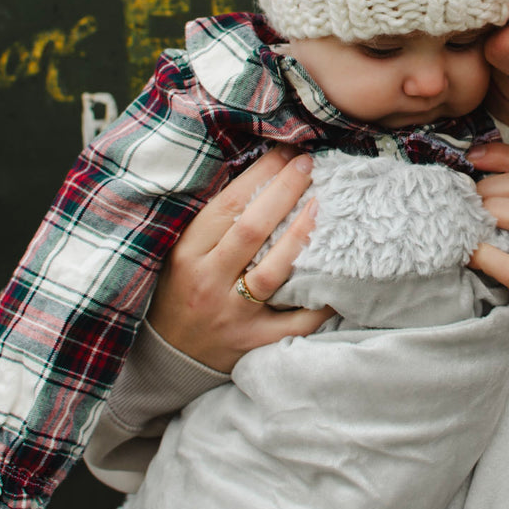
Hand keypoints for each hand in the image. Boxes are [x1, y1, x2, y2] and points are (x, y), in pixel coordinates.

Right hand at [148, 145, 332, 372]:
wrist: (168, 355)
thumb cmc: (181, 289)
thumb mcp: (183, 251)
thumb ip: (215, 221)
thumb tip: (263, 174)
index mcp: (188, 253)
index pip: (226, 206)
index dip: (259, 175)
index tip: (285, 152)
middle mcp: (209, 281)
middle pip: (252, 230)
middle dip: (284, 191)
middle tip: (309, 164)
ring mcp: (232, 313)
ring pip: (273, 271)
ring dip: (302, 235)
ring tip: (323, 204)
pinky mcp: (254, 341)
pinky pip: (296, 321)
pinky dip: (321, 301)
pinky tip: (340, 275)